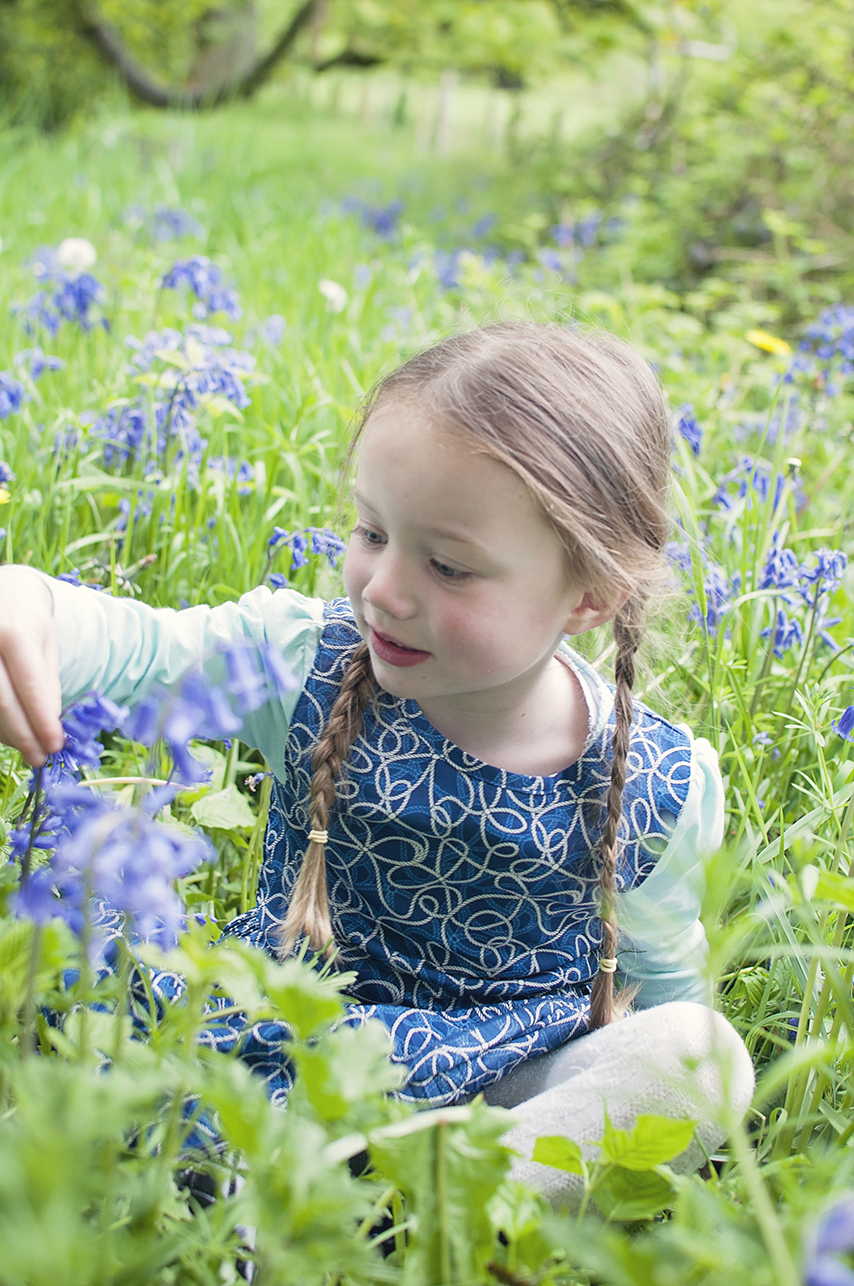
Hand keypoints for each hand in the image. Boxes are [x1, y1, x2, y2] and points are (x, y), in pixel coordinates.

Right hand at [0, 566, 63, 765]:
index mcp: (14, 632)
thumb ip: (46, 683)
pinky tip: (9, 734)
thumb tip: (50, 725)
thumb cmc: (27, 621)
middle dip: (24, 734)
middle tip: (41, 758)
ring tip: (28, 749)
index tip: (56, 744)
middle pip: (2, 700)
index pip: (29, 684)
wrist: (1, 593)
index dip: (42, 719)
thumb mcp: (46, 644)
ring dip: (7, 734)